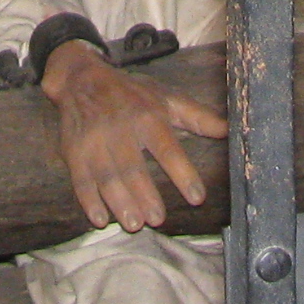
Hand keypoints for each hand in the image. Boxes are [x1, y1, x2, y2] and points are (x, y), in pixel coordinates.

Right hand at [39, 39, 227, 232]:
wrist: (81, 79)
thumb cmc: (131, 93)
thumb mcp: (166, 98)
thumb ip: (198, 117)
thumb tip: (230, 130)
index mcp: (147, 115)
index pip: (167, 147)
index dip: (182, 172)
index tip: (197, 197)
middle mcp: (120, 128)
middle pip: (133, 166)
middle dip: (145, 194)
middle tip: (157, 219)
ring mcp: (94, 140)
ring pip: (107, 175)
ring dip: (119, 201)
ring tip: (133, 223)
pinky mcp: (74, 150)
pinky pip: (80, 178)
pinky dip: (88, 200)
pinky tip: (100, 218)